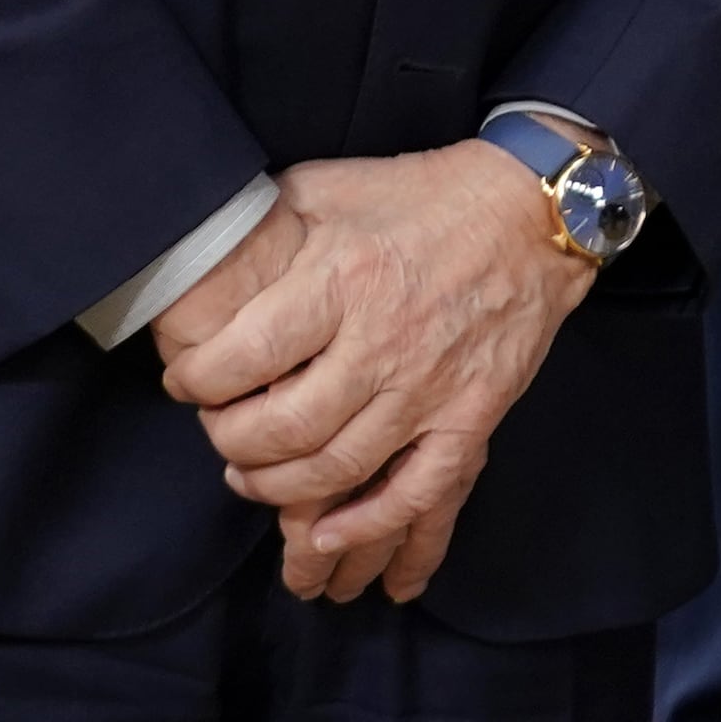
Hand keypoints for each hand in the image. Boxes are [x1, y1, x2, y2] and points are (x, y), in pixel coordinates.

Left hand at [159, 140, 596, 603]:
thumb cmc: (426, 195)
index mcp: (343, 279)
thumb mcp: (334, 185)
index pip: (243, 358)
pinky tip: (326, 535)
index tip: (187, 381)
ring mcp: (430, 387)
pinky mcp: (471, 416)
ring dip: (278, 488)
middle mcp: (383, 342)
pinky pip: (416, 493)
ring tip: (253, 476)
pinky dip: (367, 525)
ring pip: (336, 470)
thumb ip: (269, 220)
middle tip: (219, 431)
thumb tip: (204, 252)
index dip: (197, 382)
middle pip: (283, 428)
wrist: (533, 212)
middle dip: (231, 442)